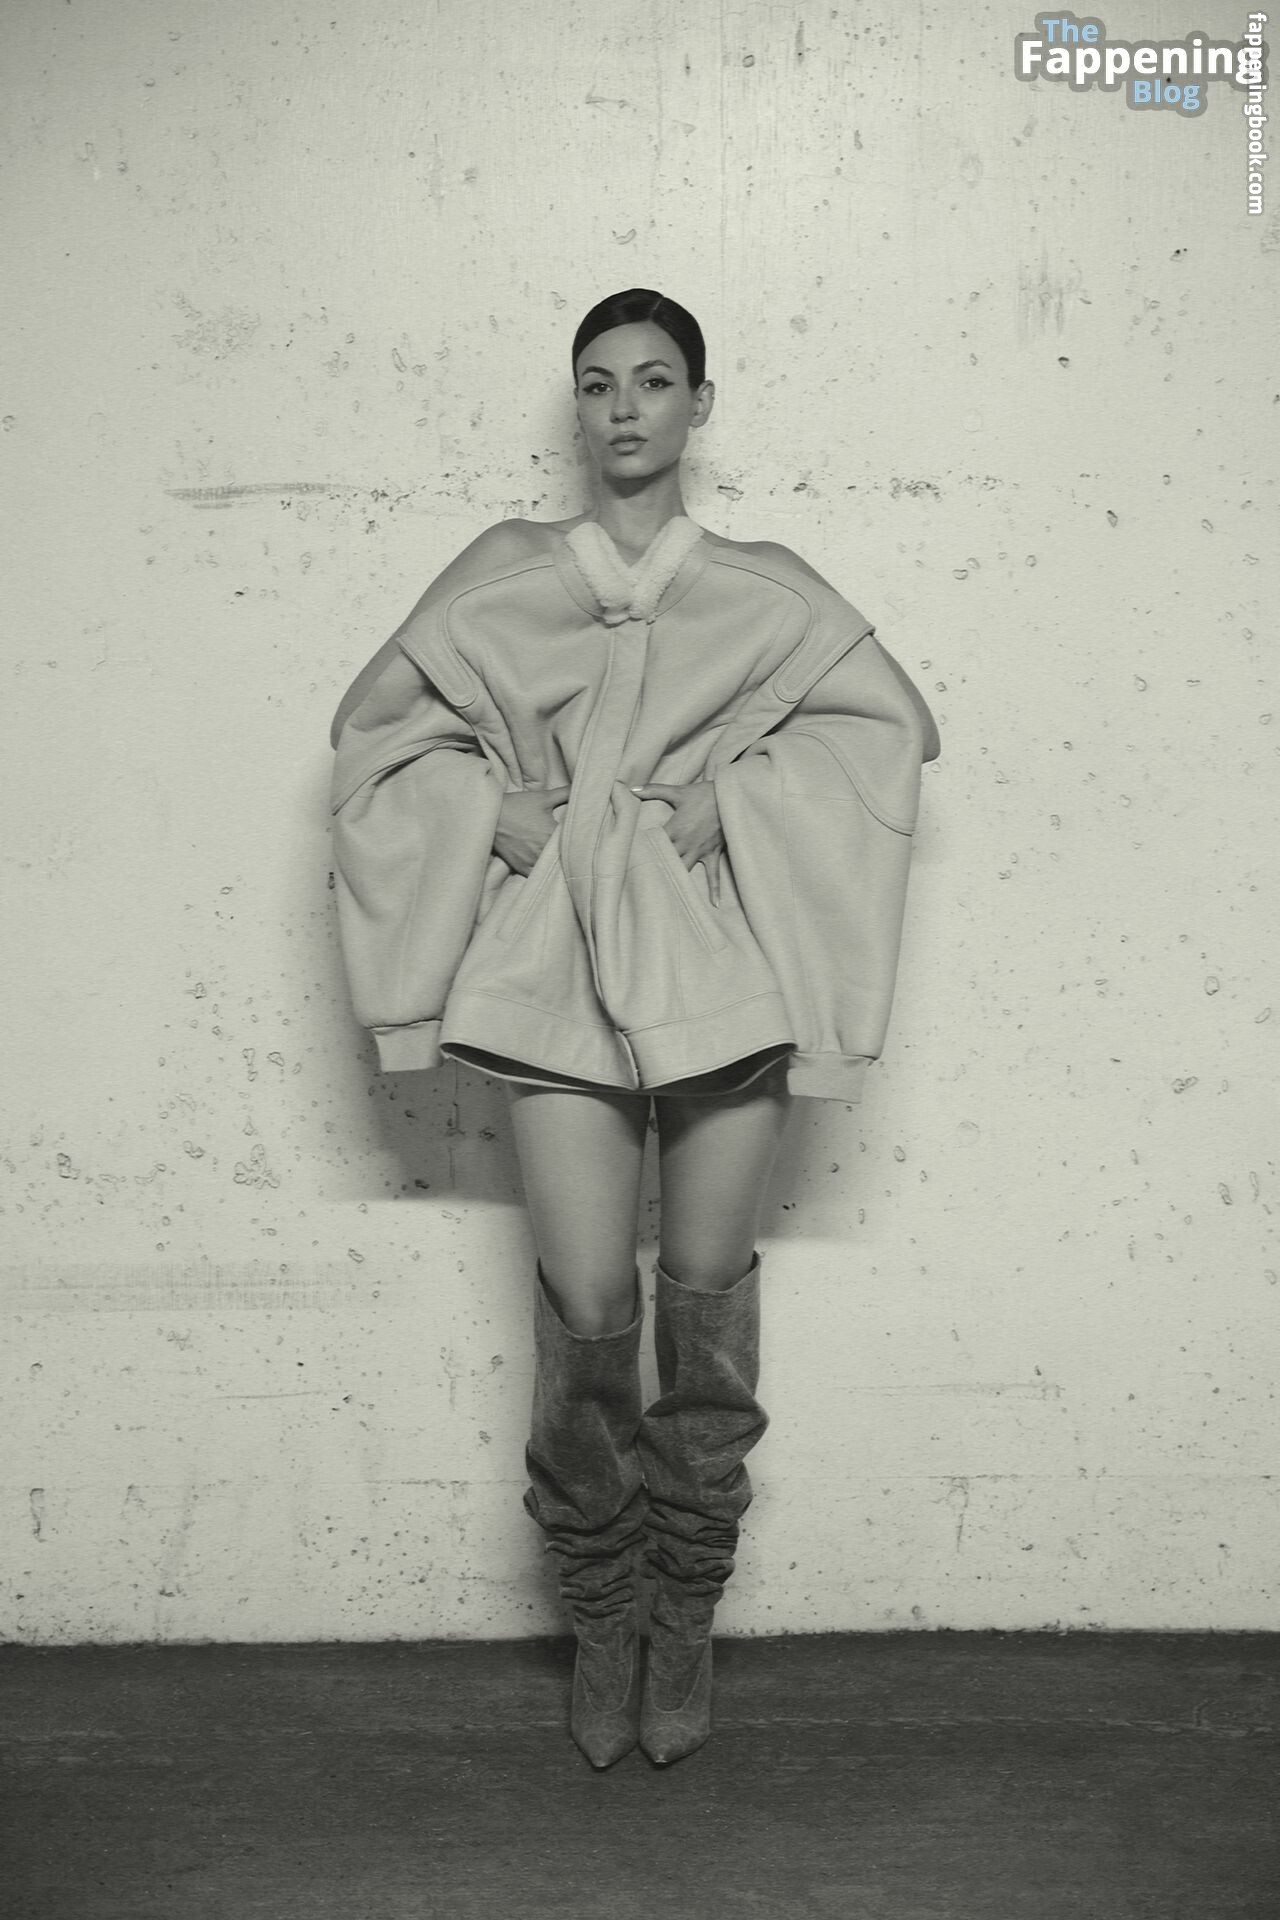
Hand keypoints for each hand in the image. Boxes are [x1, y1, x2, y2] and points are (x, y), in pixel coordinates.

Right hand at [493, 785, 570, 875]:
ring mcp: (533, 861)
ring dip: (556, 864)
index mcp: (553, 834)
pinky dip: (542, 872)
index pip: (575, 841)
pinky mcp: (522, 868)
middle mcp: (545, 850)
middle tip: (574, 850)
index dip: (579, 840)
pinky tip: (544, 866)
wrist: (491, 816)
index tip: (581, 837)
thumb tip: (579, 788)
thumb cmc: (518, 806)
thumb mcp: (543, 797)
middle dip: (569, 853)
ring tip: (560, 859)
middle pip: (564, 857)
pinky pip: (537, 876)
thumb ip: (564, 793)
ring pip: (551, 868)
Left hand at [629, 780, 725, 904]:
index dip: (641, 852)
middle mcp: (685, 843)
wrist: (729, 796)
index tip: (629, 861)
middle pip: (666, 861)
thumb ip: (654, 790)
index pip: (654, 843)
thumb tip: (631, 787)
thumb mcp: (678, 791)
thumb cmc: (703, 794)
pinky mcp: (713, 854)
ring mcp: (700, 851)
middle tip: (641, 886)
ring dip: (675, 882)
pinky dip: (715, 889)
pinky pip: (714, 874)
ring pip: (684, 870)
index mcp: (674, 829)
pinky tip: (715, 905)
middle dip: (655, 870)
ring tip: (665, 899)